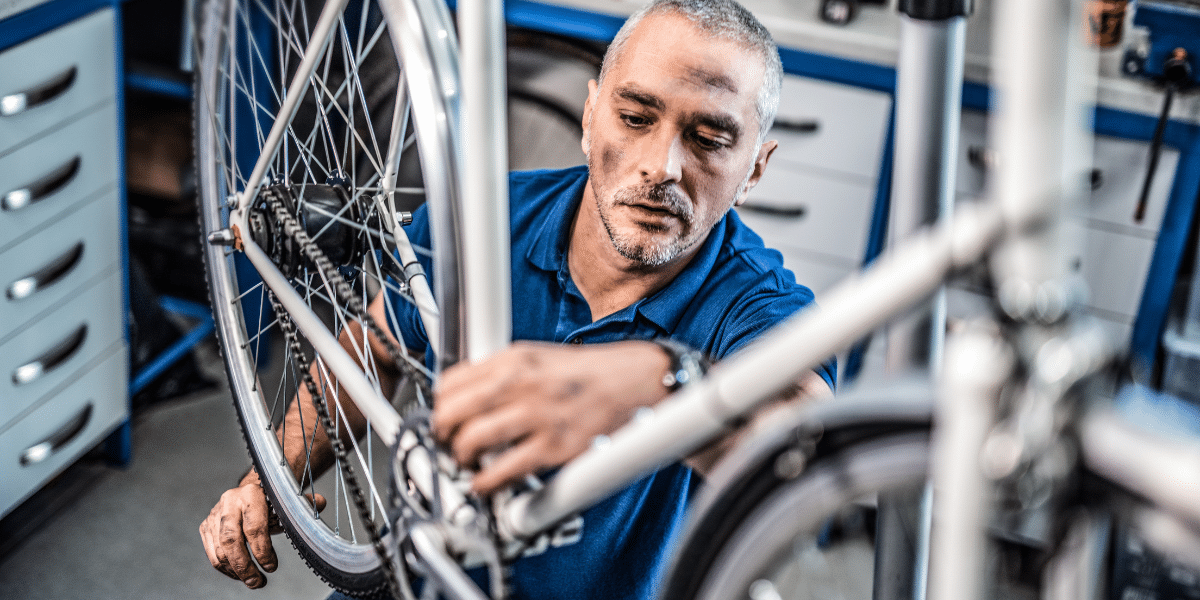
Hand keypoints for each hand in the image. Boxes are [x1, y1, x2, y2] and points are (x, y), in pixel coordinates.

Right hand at [199, 481, 325, 587]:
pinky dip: (226, 569)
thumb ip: (305, 505)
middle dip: (245, 566)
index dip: (263, 551)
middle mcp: (229, 502)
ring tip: (252, 581)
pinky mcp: (206, 526)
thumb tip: (320, 502)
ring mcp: (215, 514)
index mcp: (251, 493)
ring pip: (220, 550)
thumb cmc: (272, 503)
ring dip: (236, 571)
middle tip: (258, 582)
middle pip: (231, 541)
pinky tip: (240, 574)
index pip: (254, 527)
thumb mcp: (288, 504)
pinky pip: (212, 554)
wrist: (250, 494)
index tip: (272, 567)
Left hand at [432, 341, 669, 493]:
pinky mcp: (554, 447)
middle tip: (446, 443)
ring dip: (459, 458)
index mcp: (513, 359)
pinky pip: (504, 471)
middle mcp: (521, 384)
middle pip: (452, 412)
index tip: (440, 418)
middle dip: (441, 434)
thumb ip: (501, 374)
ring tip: (465, 462)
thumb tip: (465, 395)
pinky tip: (485, 483)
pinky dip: (486, 482)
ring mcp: (537, 416)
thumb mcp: (537, 357)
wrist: (634, 382)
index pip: (451, 382)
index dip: (438, 406)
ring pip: (472, 441)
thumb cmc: (587, 373)